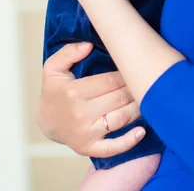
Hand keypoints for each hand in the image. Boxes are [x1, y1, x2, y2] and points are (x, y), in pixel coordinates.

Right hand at [37, 42, 144, 157]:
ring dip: (137, 108)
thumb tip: (88, 45)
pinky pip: (112, 148)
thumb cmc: (53, 90)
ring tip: (148, 98)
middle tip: (146, 80)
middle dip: (134, 88)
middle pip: (118, 98)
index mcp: (74, 91)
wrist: (45, 120)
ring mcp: (86, 133)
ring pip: (120, 119)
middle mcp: (81, 113)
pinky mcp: (88, 148)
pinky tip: (142, 132)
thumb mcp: (53, 67)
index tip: (135, 67)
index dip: (126, 74)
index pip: (111, 81)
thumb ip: (69, 52)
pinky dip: (129, 141)